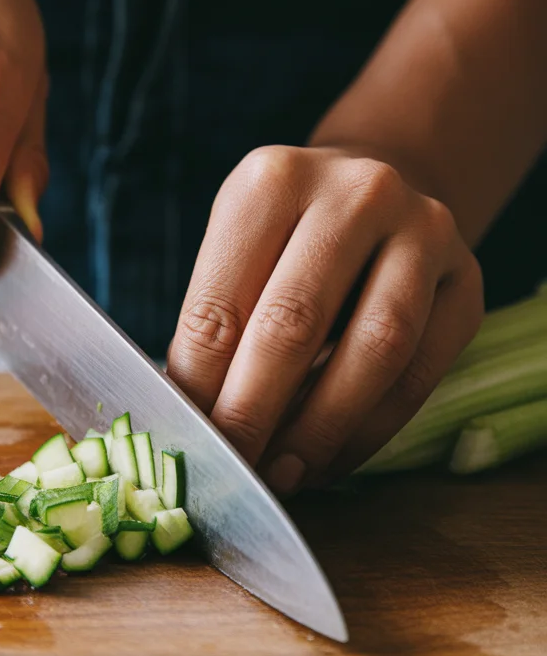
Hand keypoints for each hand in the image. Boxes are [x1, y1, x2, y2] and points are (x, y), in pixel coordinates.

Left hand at [166, 145, 483, 493]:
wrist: (378, 190)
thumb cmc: (288, 234)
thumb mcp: (238, 248)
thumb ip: (216, 322)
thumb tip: (194, 417)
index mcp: (273, 180)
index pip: (220, 302)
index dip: (199, 386)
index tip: (187, 439)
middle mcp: (356, 194)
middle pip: (293, 324)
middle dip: (254, 413)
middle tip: (233, 468)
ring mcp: (424, 232)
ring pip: (373, 350)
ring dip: (320, 429)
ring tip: (284, 474)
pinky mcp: (467, 281)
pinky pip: (418, 374)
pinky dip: (369, 431)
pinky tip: (331, 459)